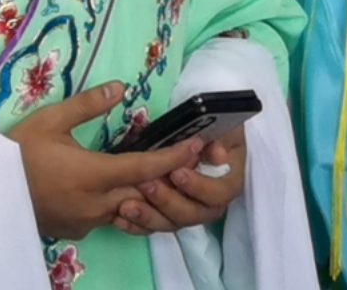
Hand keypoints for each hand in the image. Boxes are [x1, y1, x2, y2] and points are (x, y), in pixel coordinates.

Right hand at [5, 82, 203, 241]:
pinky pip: (111, 217)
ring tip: (162, 171)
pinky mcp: (78, 228)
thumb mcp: (50, 119)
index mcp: (92, 175)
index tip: (197, 146)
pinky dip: (126, 203)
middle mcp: (95, 203)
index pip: (144, 168)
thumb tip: (120, 87)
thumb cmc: (18, 152)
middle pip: (144, 192)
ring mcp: (87, 220)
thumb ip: (88, 104)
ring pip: (130, 208)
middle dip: (168, 176)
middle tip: (188, 157)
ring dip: (147, 192)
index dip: (174, 157)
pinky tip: (126, 187)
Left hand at [112, 125, 247, 235]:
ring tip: (125, 206)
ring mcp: (187, 206)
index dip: (201, 187)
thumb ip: (217, 138)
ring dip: (150, 217)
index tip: (177, 173)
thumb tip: (218, 156)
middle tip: (146, 185)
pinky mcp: (166, 212)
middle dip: (170, 202)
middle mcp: (210, 196)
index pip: (222, 193)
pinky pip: (153, 227)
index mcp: (228, 174)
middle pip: (197, 214)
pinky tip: (118, 217)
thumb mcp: (213, 121)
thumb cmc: (203, 119)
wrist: (187, 126)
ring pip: (174, 224)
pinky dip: (137, 225)